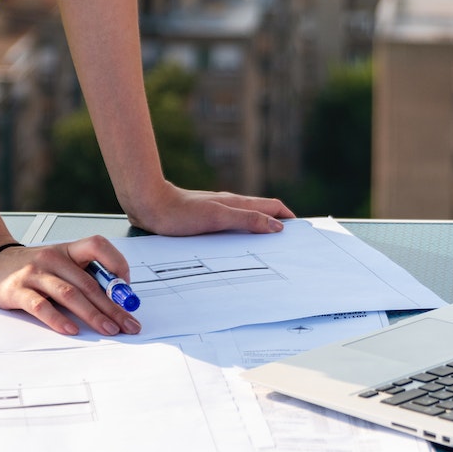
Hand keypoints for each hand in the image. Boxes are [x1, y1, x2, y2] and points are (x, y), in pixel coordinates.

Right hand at [0, 236, 142, 336]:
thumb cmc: (30, 267)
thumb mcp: (59, 264)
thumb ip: (82, 277)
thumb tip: (115, 300)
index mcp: (67, 250)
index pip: (98, 245)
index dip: (117, 263)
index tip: (127, 288)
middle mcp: (53, 259)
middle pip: (89, 282)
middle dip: (113, 306)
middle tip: (129, 324)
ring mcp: (34, 274)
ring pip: (70, 294)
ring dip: (93, 314)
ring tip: (109, 329)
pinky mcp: (17, 291)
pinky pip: (41, 306)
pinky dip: (57, 319)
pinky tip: (71, 329)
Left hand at [125, 183, 295, 236]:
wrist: (151, 206)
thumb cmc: (181, 213)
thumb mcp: (218, 218)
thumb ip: (247, 220)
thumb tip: (277, 225)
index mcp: (238, 202)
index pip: (273, 206)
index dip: (289, 218)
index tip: (301, 233)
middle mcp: (231, 205)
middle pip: (264, 212)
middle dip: (280, 224)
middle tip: (290, 244)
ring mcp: (219, 211)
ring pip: (248, 219)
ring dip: (262, 230)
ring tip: (269, 249)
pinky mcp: (206, 220)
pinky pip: (233, 226)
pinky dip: (244, 234)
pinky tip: (239, 247)